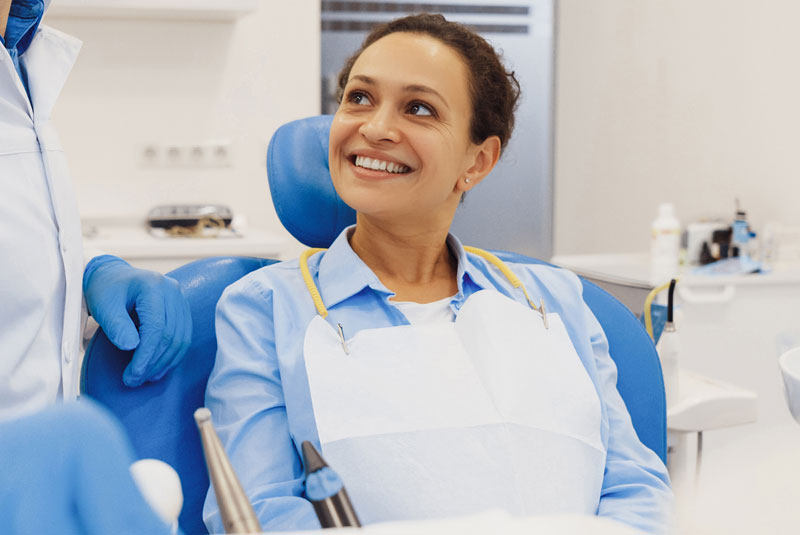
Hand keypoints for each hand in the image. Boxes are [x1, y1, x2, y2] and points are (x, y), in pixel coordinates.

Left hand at [83, 255, 191, 386]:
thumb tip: (132, 347)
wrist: (112, 277)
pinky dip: (172, 356)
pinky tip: (158, 368)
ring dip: (165, 363)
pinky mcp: (182, 310)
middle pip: (171, 335)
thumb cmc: (105, 291)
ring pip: (181, 339)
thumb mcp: (104, 306)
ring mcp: (180, 300)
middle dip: (154, 363)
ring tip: (145, 377)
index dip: (146, 355)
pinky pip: (183, 337)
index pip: (157, 328)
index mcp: (153, 286)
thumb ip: (116, 326)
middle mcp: (173, 291)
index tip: (132, 376)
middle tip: (134, 381)